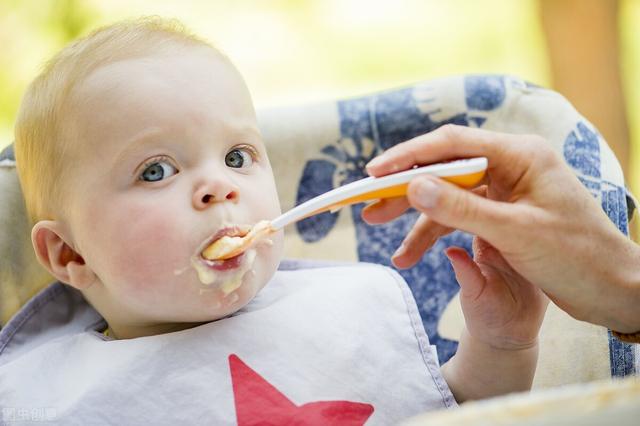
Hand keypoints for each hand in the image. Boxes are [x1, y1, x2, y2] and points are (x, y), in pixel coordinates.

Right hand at [363, 124, 639, 331]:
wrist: (611, 290)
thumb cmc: (576, 257)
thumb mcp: (514, 232)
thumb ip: (461, 208)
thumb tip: (412, 187)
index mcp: (520, 155)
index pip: (453, 144)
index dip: (409, 156)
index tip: (374, 171)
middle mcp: (511, 165)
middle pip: (445, 167)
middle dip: (405, 186)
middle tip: (368, 201)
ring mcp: (506, 189)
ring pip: (448, 193)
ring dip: (415, 212)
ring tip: (378, 226)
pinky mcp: (502, 213)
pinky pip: (459, 216)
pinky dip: (436, 233)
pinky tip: (412, 251)